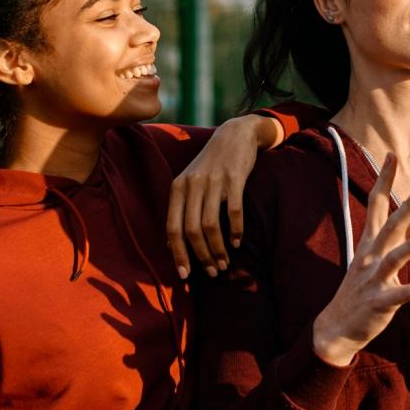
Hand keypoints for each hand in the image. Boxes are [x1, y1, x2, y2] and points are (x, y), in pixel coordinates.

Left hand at [166, 114, 282, 278]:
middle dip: (201, 256)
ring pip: (211, 225)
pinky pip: (233, 211)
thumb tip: (171, 245)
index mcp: (178, 188)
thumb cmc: (211, 165)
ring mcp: (213, 180)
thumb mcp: (189, 182)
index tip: (185, 274)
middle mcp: (192, 184)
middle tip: (212, 272)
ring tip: (224, 263)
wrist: (234, 135)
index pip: (172, 228)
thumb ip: (180, 209)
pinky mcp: (234, 177)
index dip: (177, 254)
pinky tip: (238, 242)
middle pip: (191, 231)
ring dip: (218, 249)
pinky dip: (236, 231)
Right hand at [312, 154, 409, 365]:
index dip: (384, 180)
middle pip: (390, 226)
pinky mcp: (381, 302)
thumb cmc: (358, 290)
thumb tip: (404, 218)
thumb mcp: (366, 258)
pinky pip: (403, 294)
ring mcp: (374, 279)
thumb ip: (383, 237)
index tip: (392, 155)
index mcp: (368, 244)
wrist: (336, 326)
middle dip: (406, 207)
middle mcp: (370, 257)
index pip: (377, 204)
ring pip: (394, 258)